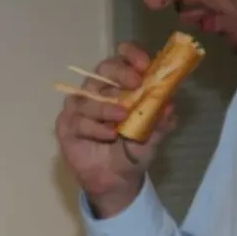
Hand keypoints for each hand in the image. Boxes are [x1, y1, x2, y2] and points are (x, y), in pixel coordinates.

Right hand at [55, 42, 177, 217]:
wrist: (117, 180)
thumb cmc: (133, 151)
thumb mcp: (153, 136)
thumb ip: (160, 121)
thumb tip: (170, 105)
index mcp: (119, 86)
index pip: (122, 59)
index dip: (131, 55)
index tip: (145, 65)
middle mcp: (98, 91)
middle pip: (102, 69)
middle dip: (119, 73)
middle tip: (136, 83)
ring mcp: (80, 108)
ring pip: (88, 97)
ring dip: (106, 106)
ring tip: (122, 118)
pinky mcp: (67, 126)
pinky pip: (78, 120)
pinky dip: (95, 127)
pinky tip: (108, 135)